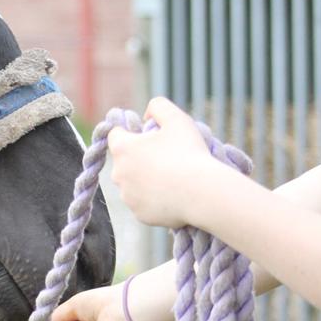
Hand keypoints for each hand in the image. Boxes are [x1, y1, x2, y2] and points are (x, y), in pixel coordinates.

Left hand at [107, 97, 218, 228]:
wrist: (204, 193)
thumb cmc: (190, 153)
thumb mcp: (177, 118)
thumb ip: (157, 106)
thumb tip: (146, 116)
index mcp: (122, 149)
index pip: (116, 134)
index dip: (132, 132)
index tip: (149, 135)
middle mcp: (118, 174)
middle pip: (125, 161)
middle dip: (140, 157)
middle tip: (167, 158)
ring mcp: (128, 197)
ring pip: (133, 183)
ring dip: (146, 179)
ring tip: (172, 177)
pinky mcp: (139, 215)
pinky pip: (144, 203)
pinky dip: (155, 199)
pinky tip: (173, 195)